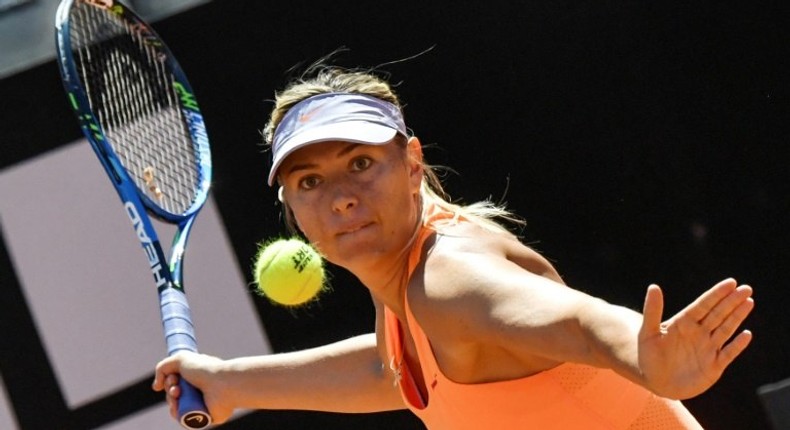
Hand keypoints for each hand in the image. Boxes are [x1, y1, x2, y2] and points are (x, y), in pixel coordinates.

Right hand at [153, 351, 233, 424]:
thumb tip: (156, 387)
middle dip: (170, 392)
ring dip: (172, 403)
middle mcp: (199, 389)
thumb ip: (162, 367)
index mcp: (197, 375)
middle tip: (176, 390)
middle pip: (174, 394)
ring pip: (177, 407)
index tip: (173, 378)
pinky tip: (177, 410)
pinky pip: (184, 420)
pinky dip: (177, 415)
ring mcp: (201, 403)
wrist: (223, 384)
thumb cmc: (204, 370)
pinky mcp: (204, 417)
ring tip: (177, 397)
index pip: (176, 381)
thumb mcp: (180, 359)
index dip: (170, 380)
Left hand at [637, 278, 753, 398]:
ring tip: (749, 302)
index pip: (703, 305)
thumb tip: (653, 286)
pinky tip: (746, 334)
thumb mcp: (648, 333)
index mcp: (684, 323)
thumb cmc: (648, 356)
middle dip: (732, 301)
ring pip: (725, 329)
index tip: (731, 282)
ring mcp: (707, 348)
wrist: (655, 381)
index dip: (717, 294)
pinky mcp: (713, 366)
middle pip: (718, 314)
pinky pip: (728, 353)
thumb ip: (652, 311)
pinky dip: (737, 345)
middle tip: (747, 288)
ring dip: (737, 317)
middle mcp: (698, 333)